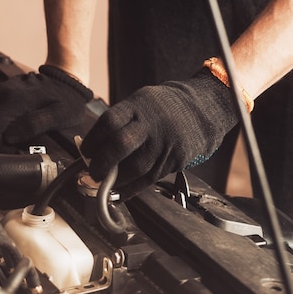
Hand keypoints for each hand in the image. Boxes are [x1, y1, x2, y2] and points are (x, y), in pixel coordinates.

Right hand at [0, 65, 93, 152]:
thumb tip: (9, 138)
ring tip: (5, 143)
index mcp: (13, 100)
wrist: (65, 76)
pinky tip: (2, 131)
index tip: (13, 154)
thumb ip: (34, 125)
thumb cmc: (66, 97)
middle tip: (8, 151)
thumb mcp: (59, 115)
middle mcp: (1, 94)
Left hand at [80, 69, 238, 198]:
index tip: (85, 151)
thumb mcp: (142, 102)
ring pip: (135, 168)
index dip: (92, 140)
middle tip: (93, 172)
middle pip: (120, 145)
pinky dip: (132, 189)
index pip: (108, 122)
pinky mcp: (177, 158)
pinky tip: (121, 191)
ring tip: (106, 184)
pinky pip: (150, 179)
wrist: (207, 106)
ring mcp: (166, 142)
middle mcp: (152, 123)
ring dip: (116, 180)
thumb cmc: (165, 107)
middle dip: (102, 163)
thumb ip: (120, 122)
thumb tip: (93, 149)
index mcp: (138, 105)